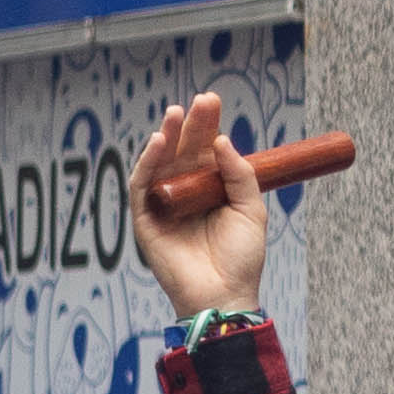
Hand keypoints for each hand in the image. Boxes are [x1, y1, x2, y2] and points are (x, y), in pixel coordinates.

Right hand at [125, 93, 268, 321]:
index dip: (207, 125)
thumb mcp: (250, 210)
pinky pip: (142, 186)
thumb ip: (239, 175)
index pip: (206, 150)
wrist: (224, 293)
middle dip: (190, 125)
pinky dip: (147, 163)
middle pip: (184, 151)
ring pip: (160, 164)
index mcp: (211, 188)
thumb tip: (222, 141)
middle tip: (199, 101)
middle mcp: (186, 192)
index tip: (212, 100)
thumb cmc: (241, 257)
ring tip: (175, 114)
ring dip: (166, 137)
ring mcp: (165, 205)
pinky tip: (158, 143)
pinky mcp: (146, 220)